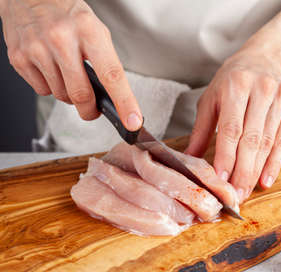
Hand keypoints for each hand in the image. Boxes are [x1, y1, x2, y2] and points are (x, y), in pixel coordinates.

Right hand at [0, 0, 141, 129]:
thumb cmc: (67, 13)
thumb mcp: (96, 30)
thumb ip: (106, 62)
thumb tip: (114, 97)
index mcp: (89, 30)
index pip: (112, 75)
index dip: (124, 102)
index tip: (133, 121)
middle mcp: (62, 39)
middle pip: (81, 94)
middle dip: (90, 110)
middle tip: (93, 109)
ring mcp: (37, 49)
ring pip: (61, 96)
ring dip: (69, 94)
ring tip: (68, 72)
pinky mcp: (19, 57)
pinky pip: (42, 91)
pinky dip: (50, 87)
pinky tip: (50, 68)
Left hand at [185, 54, 280, 201]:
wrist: (266, 57)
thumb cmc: (233, 80)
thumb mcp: (211, 98)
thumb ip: (201, 129)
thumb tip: (189, 159)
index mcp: (236, 86)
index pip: (231, 128)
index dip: (226, 156)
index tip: (220, 179)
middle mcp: (261, 91)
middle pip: (252, 139)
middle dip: (242, 171)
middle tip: (234, 195)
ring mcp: (280, 99)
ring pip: (268, 142)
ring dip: (256, 171)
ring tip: (246, 192)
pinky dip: (275, 163)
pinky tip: (266, 180)